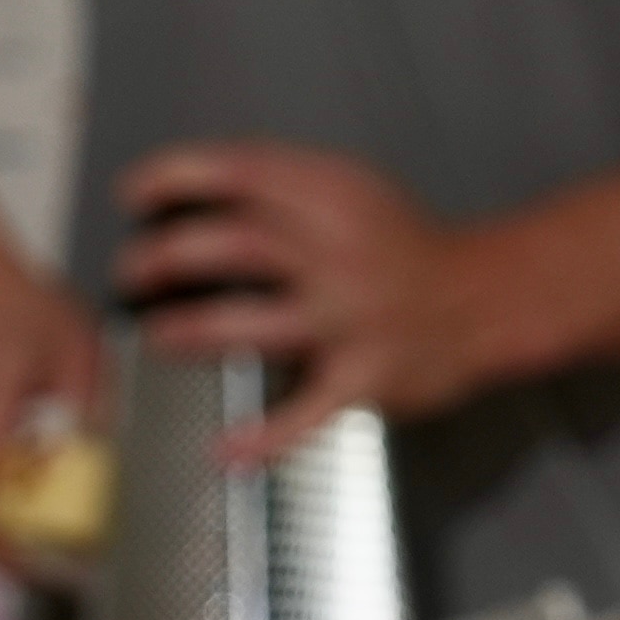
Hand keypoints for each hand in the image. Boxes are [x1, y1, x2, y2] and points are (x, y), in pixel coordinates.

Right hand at [0, 226, 106, 572]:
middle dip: (39, 537)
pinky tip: (61, 446)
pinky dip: (25, 476)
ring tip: (84, 486)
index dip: (12, 563)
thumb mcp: (72, 353)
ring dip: (34, 503)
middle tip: (92, 534)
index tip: (62, 570)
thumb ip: (93, 413)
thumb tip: (114, 463)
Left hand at [116, 142, 557, 457]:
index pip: (239, 170)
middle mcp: (341, 251)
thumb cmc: (404, 246)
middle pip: (236, 243)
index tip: (134, 196)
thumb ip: (284, 190)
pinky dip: (262, 436)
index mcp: (333, 195)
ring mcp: (353, 316)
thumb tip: (192, 196)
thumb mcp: (353, 191)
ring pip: (254, 322)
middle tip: (133, 272)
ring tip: (156, 336)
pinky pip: (305, 411)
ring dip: (191, 331)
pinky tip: (224, 450)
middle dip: (167, 256)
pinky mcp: (367, 375)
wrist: (487, 296)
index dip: (174, 177)